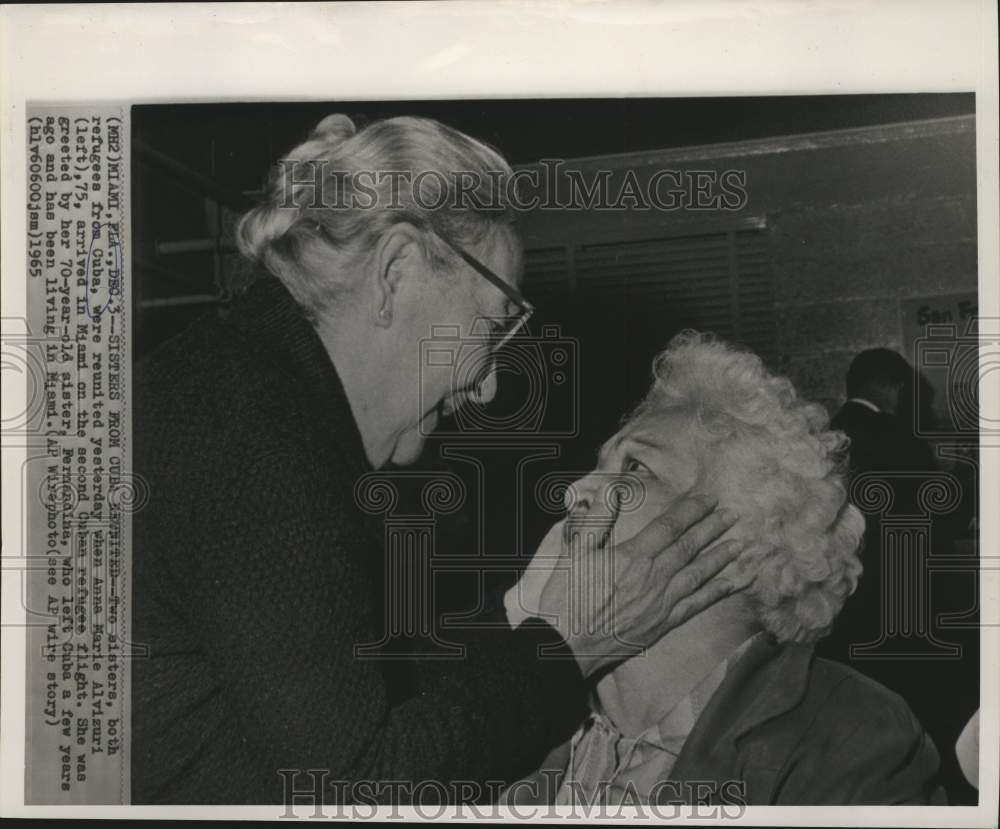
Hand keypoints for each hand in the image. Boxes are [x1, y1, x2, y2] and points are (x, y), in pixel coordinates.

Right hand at [527, 496, 742, 676]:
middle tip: (732, 514)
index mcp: (631, 556)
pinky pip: (698, 604)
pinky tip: (735, 583)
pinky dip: (719, 592)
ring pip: (699, 574)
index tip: (708, 498)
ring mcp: (661, 602)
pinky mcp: (664, 623)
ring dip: (721, 557)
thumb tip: (610, 489)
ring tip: (740, 544)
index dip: (690, 510)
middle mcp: (652, 577)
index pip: (668, 526)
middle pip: (688, 547)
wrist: (566, 645)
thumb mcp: (573, 552)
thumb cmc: (566, 597)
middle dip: (712, 528)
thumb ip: (595, 519)